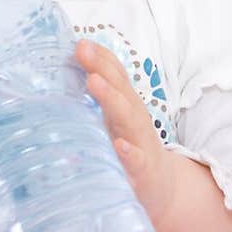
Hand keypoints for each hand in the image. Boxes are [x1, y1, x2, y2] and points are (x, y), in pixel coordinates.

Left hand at [74, 38, 180, 231]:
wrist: (164, 190)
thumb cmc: (131, 150)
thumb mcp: (116, 121)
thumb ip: (97, 99)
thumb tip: (67, 74)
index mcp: (125, 106)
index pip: (115, 75)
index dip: (100, 57)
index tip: (79, 41)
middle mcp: (134, 120)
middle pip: (120, 90)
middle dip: (103, 68)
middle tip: (82, 50)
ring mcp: (140, 145)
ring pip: (128, 118)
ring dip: (111, 98)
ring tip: (93, 82)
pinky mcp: (142, 173)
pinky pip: (136, 161)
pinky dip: (129, 152)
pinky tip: (119, 145)